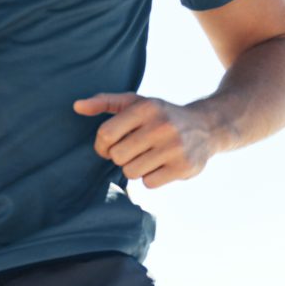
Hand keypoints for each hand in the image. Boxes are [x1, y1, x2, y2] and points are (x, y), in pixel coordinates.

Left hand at [73, 93, 216, 188]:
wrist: (207, 126)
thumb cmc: (161, 115)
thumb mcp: (136, 102)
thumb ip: (105, 102)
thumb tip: (76, 106)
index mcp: (146, 108)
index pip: (106, 135)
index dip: (101, 145)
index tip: (108, 146)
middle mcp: (161, 126)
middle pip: (117, 156)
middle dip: (121, 157)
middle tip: (134, 151)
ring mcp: (175, 147)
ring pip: (131, 172)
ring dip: (135, 168)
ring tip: (148, 157)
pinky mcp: (184, 167)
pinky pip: (149, 183)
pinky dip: (151, 178)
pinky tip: (162, 165)